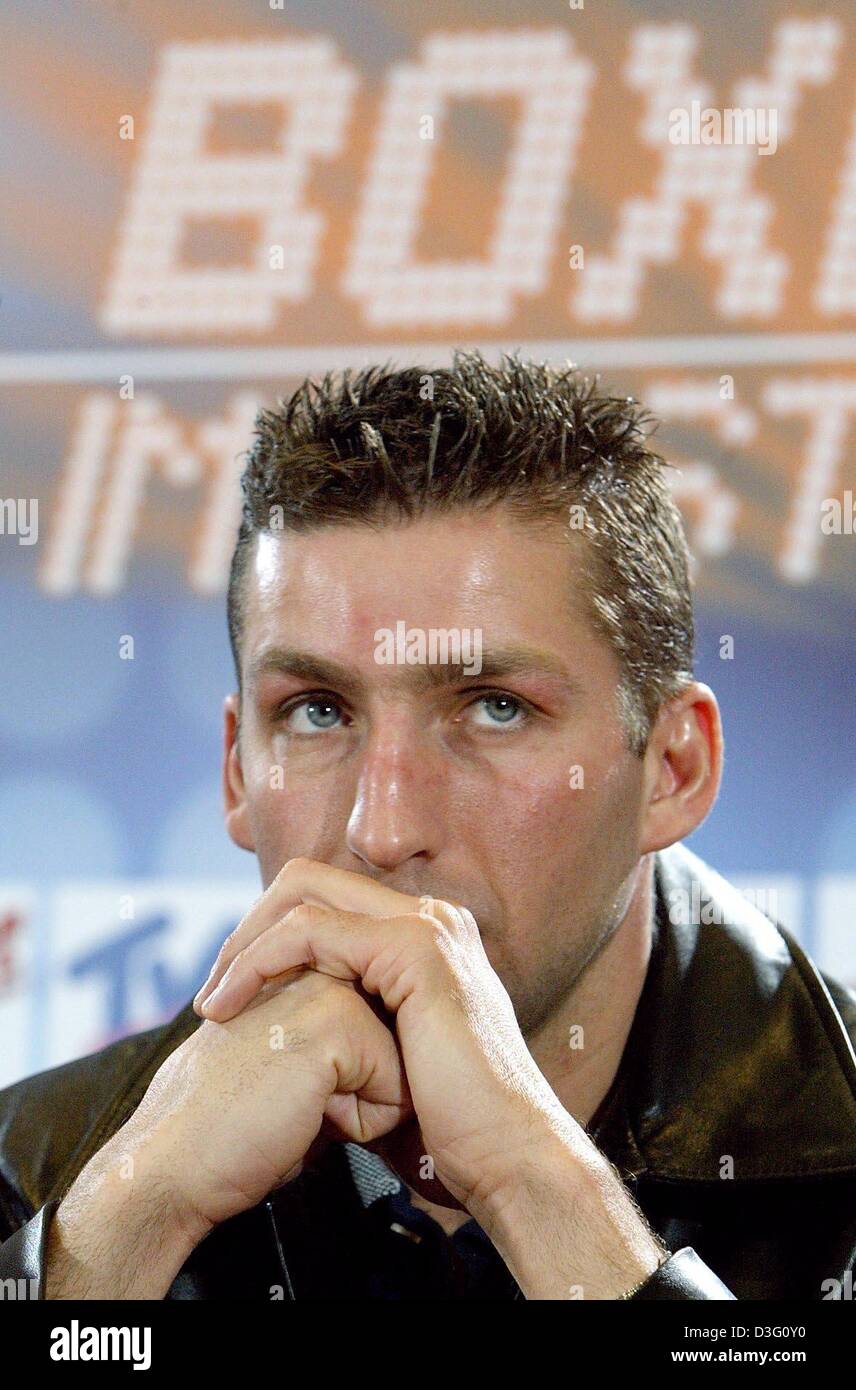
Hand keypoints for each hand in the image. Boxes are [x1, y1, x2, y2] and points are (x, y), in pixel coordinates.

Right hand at [122, 968, 410, 1237]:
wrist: (171, 1165)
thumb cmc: (225, 1129)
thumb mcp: (284, 1067)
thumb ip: (329, 1042)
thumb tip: (396, 1059)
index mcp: (298, 971)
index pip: (378, 1025)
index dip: (349, 1082)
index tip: (284, 1094)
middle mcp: (314, 966)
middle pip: (395, 1039)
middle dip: (363, 1087)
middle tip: (289, 1102)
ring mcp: (324, 987)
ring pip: (401, 1059)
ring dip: (362, 1104)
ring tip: (296, 1108)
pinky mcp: (335, 1022)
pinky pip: (396, 1083)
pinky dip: (363, 1121)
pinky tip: (305, 1119)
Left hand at [193, 858, 586, 1218]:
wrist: (505, 1156)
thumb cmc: (449, 1127)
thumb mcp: (382, 1060)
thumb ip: (348, 1024)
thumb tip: (288, 1024)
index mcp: (422, 937)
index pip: (324, 902)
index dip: (266, 938)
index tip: (229, 996)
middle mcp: (428, 917)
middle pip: (307, 881)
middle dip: (248, 929)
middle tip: (213, 991)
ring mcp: (426, 925)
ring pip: (302, 895)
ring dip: (245, 944)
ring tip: (214, 1002)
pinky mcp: (415, 947)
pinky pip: (310, 931)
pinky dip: (260, 962)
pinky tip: (232, 1006)